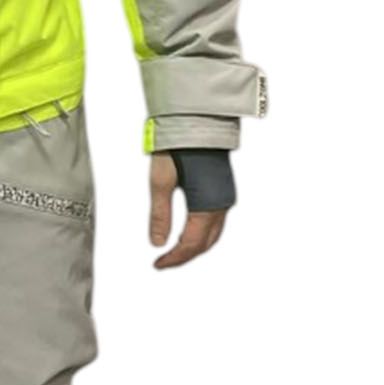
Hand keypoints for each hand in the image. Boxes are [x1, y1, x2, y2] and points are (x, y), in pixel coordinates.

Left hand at [148, 151, 226, 269]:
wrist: (197, 120)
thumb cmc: (178, 146)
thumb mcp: (160, 181)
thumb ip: (160, 215)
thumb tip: (157, 244)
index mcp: (207, 205)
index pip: (192, 244)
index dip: (175, 258)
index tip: (158, 264)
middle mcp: (222, 204)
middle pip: (206, 243)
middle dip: (186, 256)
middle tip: (164, 262)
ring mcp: (225, 196)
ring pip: (213, 233)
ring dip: (195, 246)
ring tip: (175, 251)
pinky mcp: (223, 189)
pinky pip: (216, 221)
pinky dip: (203, 233)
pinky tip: (190, 232)